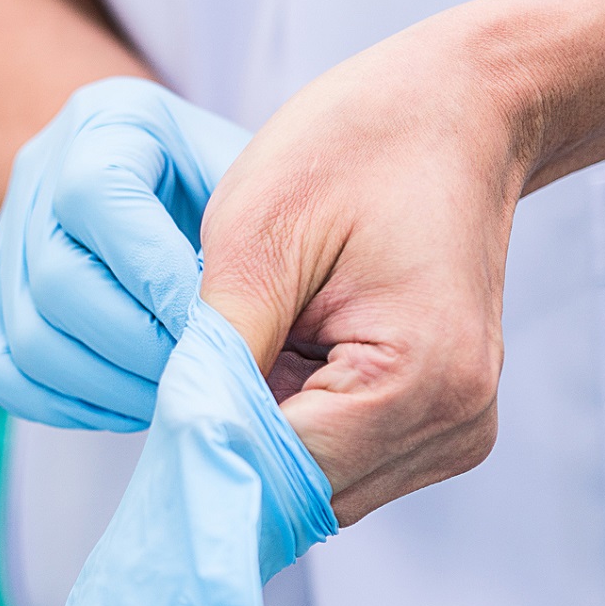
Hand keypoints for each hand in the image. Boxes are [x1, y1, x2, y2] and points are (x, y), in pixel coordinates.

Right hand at [0, 78, 250, 429]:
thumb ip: (245, 229)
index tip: (220, 321)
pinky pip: (1, 373)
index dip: (154, 270)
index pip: (96, 194)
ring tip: (171, 394)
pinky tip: (124, 403)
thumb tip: (237, 331)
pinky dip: (65, 404)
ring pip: (30, 340)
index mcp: (101, 123)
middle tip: (200, 375)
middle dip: (139, 345)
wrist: (156, 178)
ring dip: (107, 386)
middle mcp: (35, 178)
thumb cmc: (218, 181)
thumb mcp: (248, 168)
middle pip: (57, 281)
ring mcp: (2, 247)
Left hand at [196, 11, 530, 524]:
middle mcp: (452, 425)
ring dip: (260, 438)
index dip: (204, 452)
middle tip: (180, 380)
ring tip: (245, 351)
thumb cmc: (355, 148)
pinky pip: (334, 461)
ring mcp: (452, 434)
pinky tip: (279, 358)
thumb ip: (217, 352)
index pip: (281, 470)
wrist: (455, 111)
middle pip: (297, 495)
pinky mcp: (436, 426)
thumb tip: (177, 441)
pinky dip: (289, 425)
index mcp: (421, 379)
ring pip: (311, 489)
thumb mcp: (257, 235)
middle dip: (230, 448)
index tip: (149, 422)